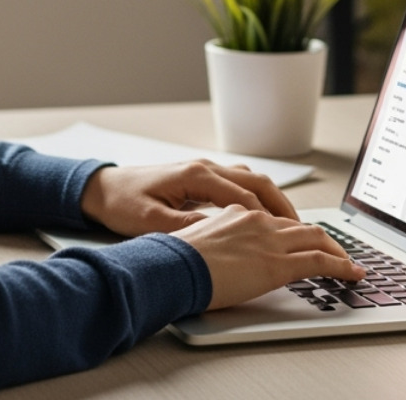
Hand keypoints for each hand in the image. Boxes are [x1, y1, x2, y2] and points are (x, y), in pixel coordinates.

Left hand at [78, 160, 299, 236]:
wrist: (102, 188)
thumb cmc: (123, 203)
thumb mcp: (153, 222)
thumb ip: (187, 228)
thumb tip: (218, 235)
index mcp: (196, 176)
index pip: (244, 197)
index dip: (268, 219)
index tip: (288, 237)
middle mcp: (205, 168)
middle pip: (257, 182)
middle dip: (282, 206)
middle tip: (304, 230)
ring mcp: (205, 170)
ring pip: (252, 179)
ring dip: (273, 199)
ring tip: (291, 225)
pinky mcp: (201, 177)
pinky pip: (240, 182)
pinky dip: (259, 196)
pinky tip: (265, 214)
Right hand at [171, 206, 366, 309]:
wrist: (170, 267)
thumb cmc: (173, 260)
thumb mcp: (194, 241)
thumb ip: (213, 241)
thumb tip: (217, 254)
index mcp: (235, 214)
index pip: (272, 220)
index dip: (290, 232)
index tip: (297, 241)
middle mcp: (257, 221)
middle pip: (300, 226)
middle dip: (321, 238)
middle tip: (334, 251)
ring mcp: (270, 240)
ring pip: (316, 239)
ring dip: (337, 251)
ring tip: (348, 264)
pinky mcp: (278, 264)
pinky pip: (321, 261)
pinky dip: (342, 266)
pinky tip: (352, 273)